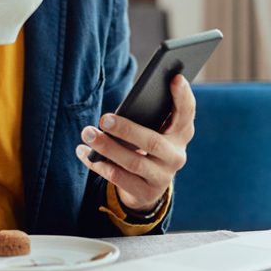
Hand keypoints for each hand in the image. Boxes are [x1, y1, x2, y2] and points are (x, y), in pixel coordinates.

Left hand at [76, 74, 194, 213]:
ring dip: (107, 147)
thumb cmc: (145, 144)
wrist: (146, 187)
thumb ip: (147, 116)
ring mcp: (162, 177)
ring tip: (87, 133)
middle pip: (153, 142)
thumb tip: (121, 108)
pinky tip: (83, 152)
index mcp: (181, 133)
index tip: (175, 77)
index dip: (183, 96)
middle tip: (104, 119)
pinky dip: (98, 164)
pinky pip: (118, 178)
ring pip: (133, 162)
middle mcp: (176, 156)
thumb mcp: (152, 129)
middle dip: (127, 129)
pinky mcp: (145, 193)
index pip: (187, 113)